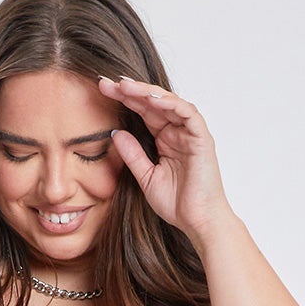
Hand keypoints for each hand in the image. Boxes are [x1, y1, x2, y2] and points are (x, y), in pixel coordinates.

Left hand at [98, 74, 233, 244]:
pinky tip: (151, 98)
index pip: (143, 113)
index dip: (124, 101)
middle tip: (107, 83)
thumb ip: (132, 155)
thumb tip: (115, 132)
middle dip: (130, 91)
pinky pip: (186, 113)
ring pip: (168, 102)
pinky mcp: (201, 137)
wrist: (198, 222)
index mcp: (165, 139)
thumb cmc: (177, 204)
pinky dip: (170, 103)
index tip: (103, 92)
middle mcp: (177, 132)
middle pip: (153, 103)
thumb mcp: (146, 178)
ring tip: (124, 86)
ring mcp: (190, 133)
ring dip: (147, 92)